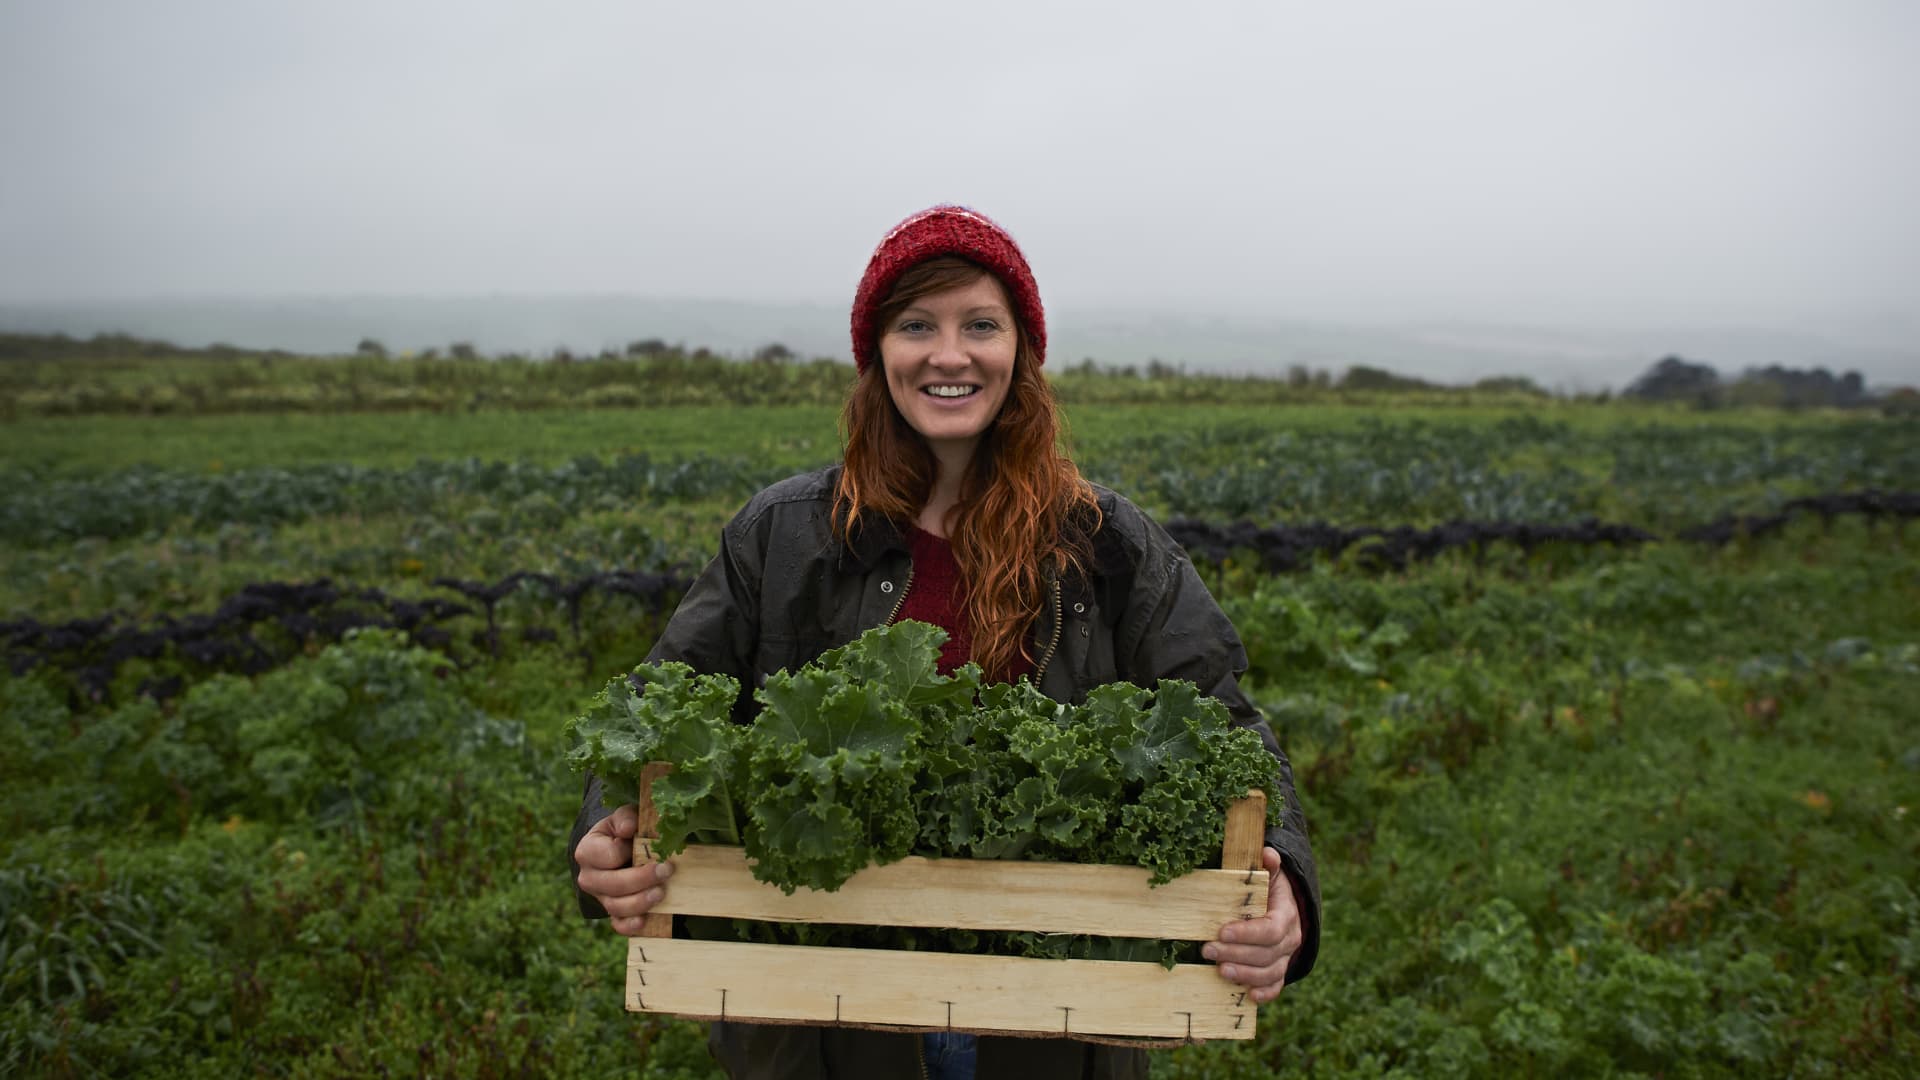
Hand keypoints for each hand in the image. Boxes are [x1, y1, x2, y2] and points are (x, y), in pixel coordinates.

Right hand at [573, 803, 674, 935]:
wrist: (616, 850)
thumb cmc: (623, 832)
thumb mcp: (622, 819)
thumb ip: (626, 818)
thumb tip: (629, 828)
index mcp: (588, 851)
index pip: (609, 856)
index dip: (629, 851)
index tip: (649, 845)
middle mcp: (589, 877)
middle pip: (613, 885)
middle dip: (642, 879)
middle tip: (666, 870)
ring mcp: (600, 897)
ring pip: (616, 907)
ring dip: (641, 902)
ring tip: (661, 892)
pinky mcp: (613, 912)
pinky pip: (618, 925)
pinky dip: (631, 925)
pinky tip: (645, 920)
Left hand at [1204, 846, 1300, 1003]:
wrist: (1285, 908)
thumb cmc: (1268, 890)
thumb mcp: (1269, 875)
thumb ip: (1268, 866)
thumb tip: (1267, 853)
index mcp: (1286, 915)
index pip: (1271, 929)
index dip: (1247, 933)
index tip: (1222, 931)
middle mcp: (1290, 940)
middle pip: (1266, 954)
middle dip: (1236, 954)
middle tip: (1208, 950)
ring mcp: (1285, 958)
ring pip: (1270, 973)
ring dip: (1245, 975)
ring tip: (1220, 971)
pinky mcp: (1279, 972)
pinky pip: (1276, 987)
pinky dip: (1264, 994)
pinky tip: (1247, 996)